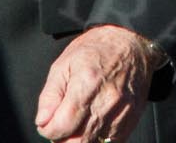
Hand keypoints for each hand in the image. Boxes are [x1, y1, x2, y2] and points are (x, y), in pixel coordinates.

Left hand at [34, 25, 154, 142]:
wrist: (130, 42)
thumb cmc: (96, 50)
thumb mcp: (64, 64)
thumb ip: (50, 96)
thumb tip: (43, 121)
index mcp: (86, 83)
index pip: (62, 126)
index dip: (48, 130)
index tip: (46, 124)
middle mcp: (107, 99)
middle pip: (78, 141)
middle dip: (64, 139)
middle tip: (61, 126)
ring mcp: (122, 110)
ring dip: (80, 139)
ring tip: (76, 123)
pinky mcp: (132, 117)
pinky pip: (111, 141)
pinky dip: (98, 138)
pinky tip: (92, 124)